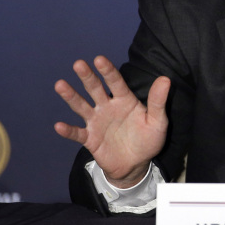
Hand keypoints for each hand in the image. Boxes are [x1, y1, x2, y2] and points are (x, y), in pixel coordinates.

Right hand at [53, 56, 169, 187]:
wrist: (136, 165)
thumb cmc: (148, 140)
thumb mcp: (157, 121)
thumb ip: (158, 101)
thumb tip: (165, 79)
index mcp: (124, 100)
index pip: (115, 82)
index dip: (108, 71)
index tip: (99, 59)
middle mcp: (107, 107)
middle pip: (95, 89)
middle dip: (87, 76)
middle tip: (79, 64)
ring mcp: (97, 122)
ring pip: (82, 106)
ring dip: (71, 96)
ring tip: (60, 85)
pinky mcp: (90, 139)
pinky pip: (77, 133)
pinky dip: (68, 130)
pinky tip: (59, 125)